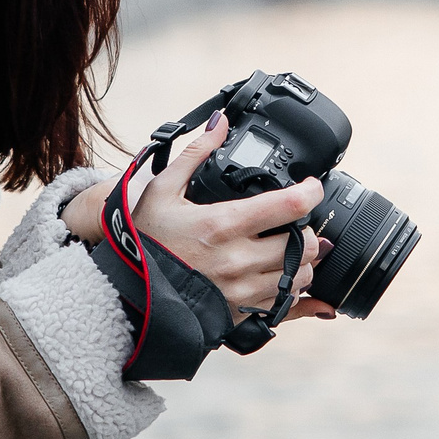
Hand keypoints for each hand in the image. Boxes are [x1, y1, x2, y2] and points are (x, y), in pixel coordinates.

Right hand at [119, 113, 337, 320]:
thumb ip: (196, 154)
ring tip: (289, 250)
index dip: (310, 192)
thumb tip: (219, 122)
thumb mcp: (162, 190)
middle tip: (295, 223)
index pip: (288, 206)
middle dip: (306, 230)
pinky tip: (294, 285)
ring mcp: (242, 292)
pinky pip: (287, 308)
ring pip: (301, 277)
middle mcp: (238, 260)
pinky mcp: (241, 315)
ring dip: (303, 262)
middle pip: (305, 244)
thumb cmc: (145, 243)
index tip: (311, 186)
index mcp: (223, 224)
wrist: (126, 294)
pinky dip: (297, 295)